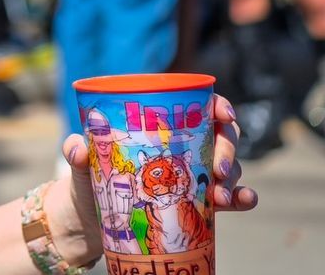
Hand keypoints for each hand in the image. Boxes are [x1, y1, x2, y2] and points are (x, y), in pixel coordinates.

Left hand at [58, 94, 256, 266]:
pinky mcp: (199, 202)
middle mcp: (184, 145)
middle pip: (220, 136)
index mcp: (160, 126)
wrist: (91, 220)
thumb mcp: (83, 163)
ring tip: (220, 197)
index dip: (218, 105)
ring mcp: (194, 173)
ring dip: (232, 178)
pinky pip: (229, 197)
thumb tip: (78, 148)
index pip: (198, 106)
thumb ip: (78, 152)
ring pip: (227, 166)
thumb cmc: (89, 179)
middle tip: (216, 169)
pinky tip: (246, 201)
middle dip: (227, 148)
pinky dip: (242, 197)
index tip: (224, 113)